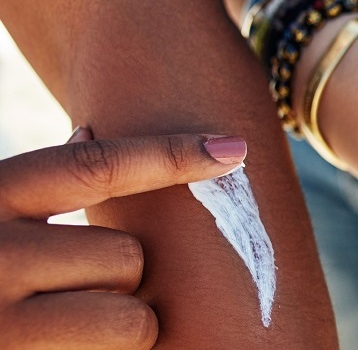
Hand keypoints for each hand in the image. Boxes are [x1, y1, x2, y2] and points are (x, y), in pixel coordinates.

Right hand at [0, 128, 245, 348]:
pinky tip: (69, 347)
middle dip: (125, 278)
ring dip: (123, 326)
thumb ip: (36, 193)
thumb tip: (89, 131)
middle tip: (84, 290)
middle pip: (127, 255)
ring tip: (75, 326)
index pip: (94, 167)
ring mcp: (7, 324)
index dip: (170, 156)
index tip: (233, 149)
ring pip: (134, 319)